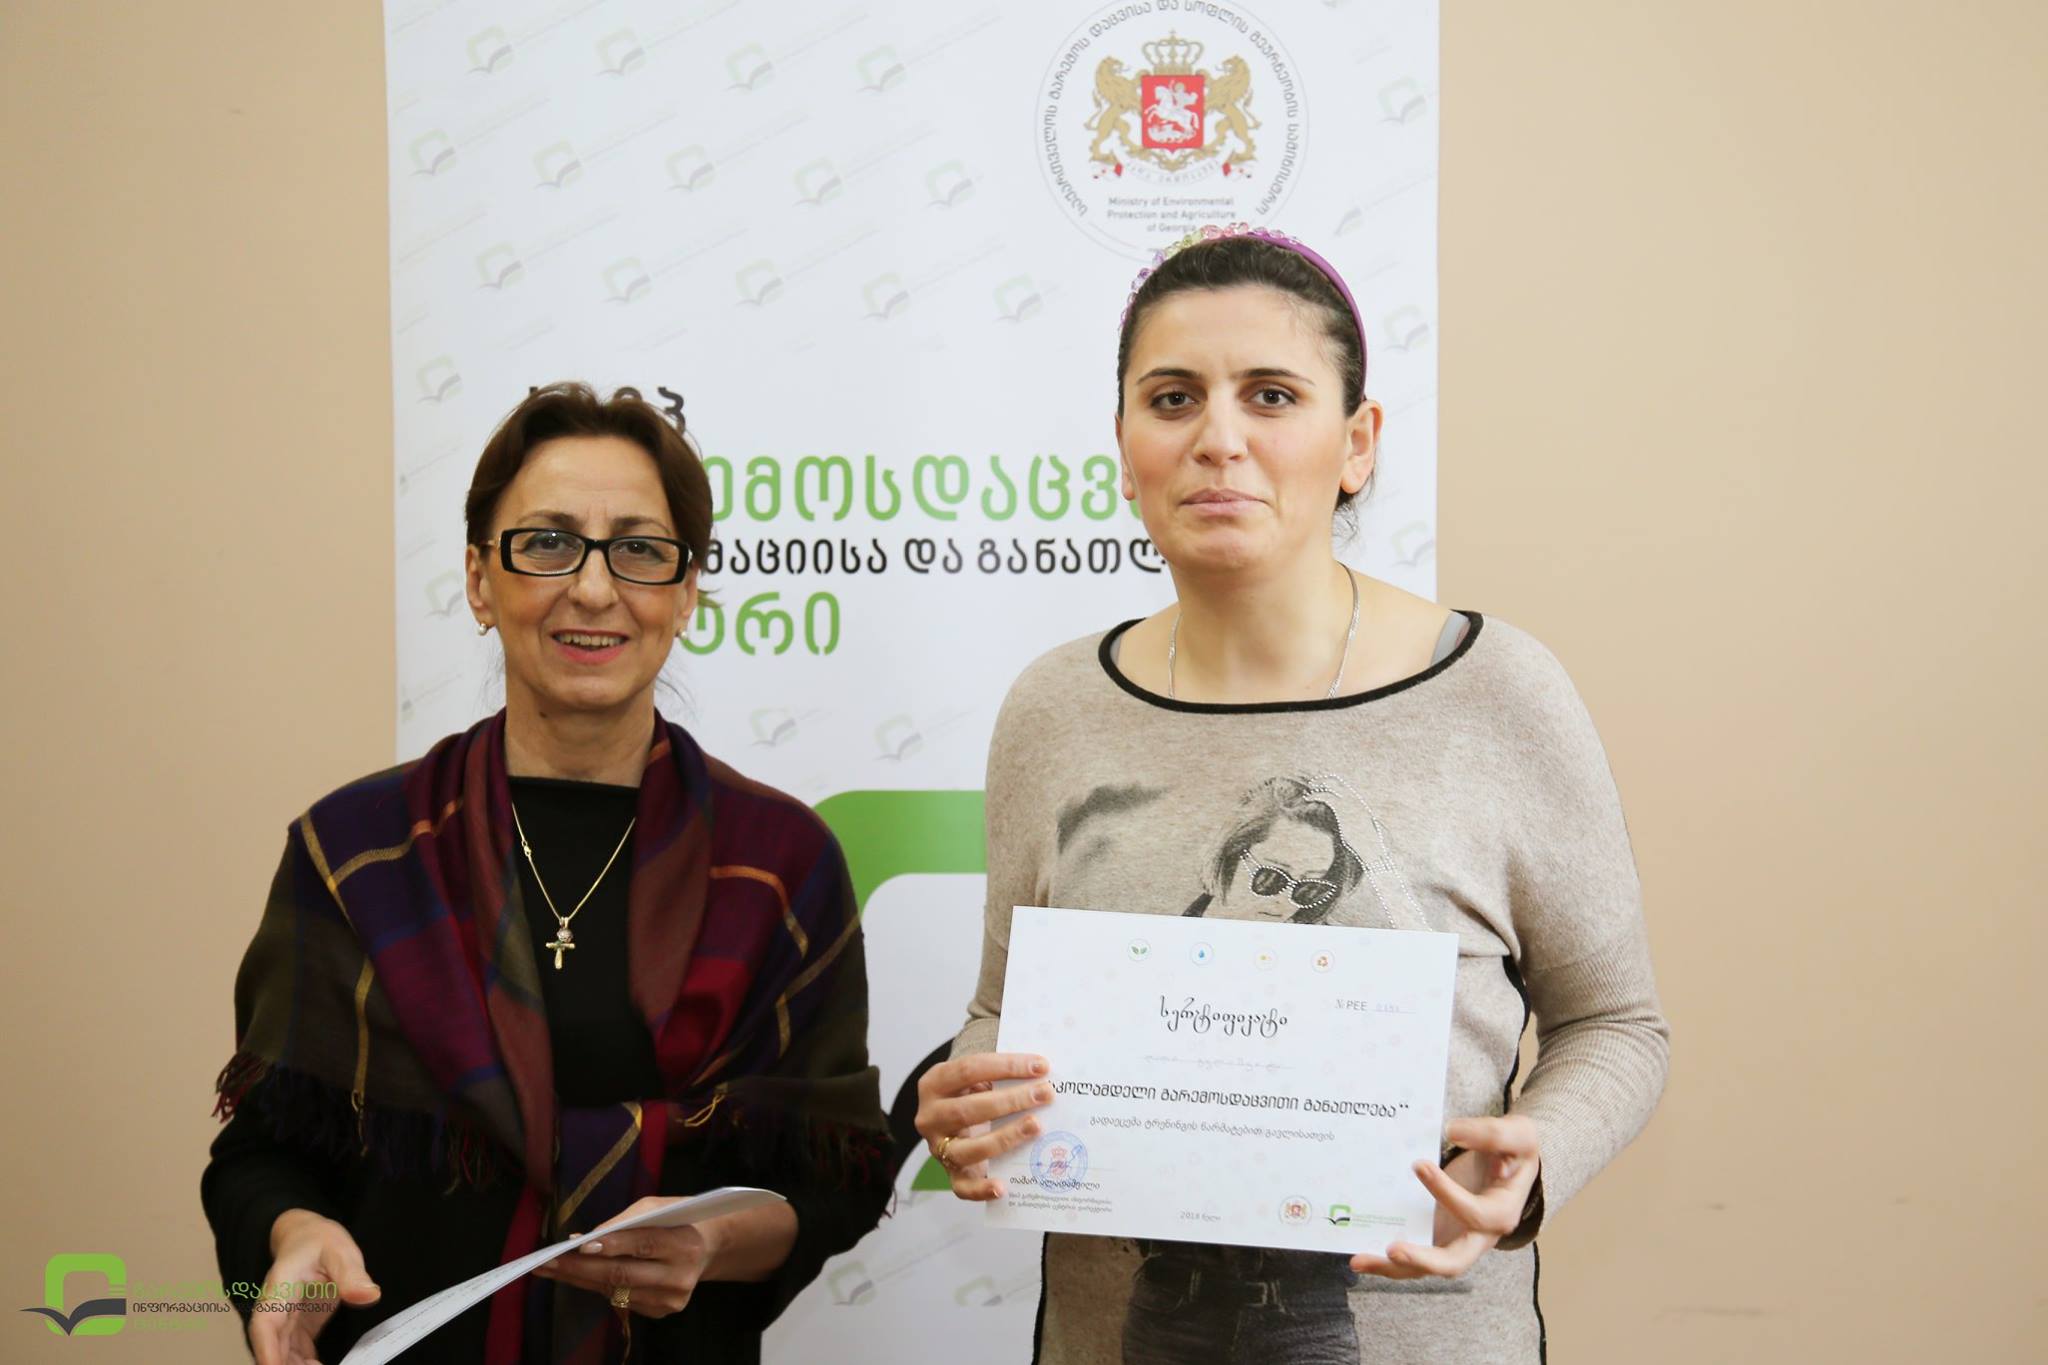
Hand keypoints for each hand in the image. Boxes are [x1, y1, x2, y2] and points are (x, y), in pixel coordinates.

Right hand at [248, 1210, 379, 1364]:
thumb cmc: (318, 1241)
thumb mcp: (338, 1251)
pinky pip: (296, 1353)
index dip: (268, 1351)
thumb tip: (369, 1295)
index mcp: (279, 1290)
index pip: (266, 1325)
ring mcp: (286, 1322)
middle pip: (273, 1347)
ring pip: (283, 1354)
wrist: (309, 1238)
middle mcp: (275, 1311)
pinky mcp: (298, 1329)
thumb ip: (351, 1274)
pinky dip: (305, 1364)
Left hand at [531, 1198, 712, 1317]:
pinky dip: (598, 1286)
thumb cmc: (678, 1219)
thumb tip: (584, 1239)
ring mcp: (671, 1300)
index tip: (578, 1245)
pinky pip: (621, 1300)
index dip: (611, 1245)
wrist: (709, 1247)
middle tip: (548, 1262)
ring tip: (552, 1269)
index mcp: (684, 1244)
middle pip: (623, 1274)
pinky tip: (579, 1277)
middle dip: (580, 1268)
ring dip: (581, 1280)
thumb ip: (625, 1221)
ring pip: (616, 1291)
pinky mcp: (662, 1312)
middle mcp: (679, 1277)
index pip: (643, 1244)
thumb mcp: (658, 1207)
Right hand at [912, 1052, 1052, 1201]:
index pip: (969, 1069)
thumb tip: (1043, 1073)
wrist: (951, 1120)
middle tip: (1045, 1094)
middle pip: (969, 1108)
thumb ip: (1000, 1075)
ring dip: (1006, 1137)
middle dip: (1012, 1100)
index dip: (1006, 1066)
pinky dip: (981, 1189)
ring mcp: (939, 1148)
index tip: (1040, 1066)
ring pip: (970, 1147)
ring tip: (1036, 1126)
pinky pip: (963, 1188)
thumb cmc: (971, 1094)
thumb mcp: (976, 1078)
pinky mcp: (951, 1175)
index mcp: (934, 1083)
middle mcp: (931, 1116)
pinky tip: (1002, 1187)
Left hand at [1350, 1115, 1540, 1280]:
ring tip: (1359, 1260)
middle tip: (1392, 1249)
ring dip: (1393, 1267)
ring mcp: (1456, 1240)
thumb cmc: (1514, 1149)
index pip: (1475, 1214)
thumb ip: (1491, 1133)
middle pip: (1454, 1262)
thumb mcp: (1517, 1135)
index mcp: (1502, 1213)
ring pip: (1426, 1267)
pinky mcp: (1437, 1237)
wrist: (1511, 1160)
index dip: (1447, 1193)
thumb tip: (1454, 1131)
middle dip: (1422, 1259)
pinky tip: (1361, 1253)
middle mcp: (1479, 1237)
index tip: (1419, 1165)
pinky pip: (1413, 1257)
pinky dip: (1388, 1260)